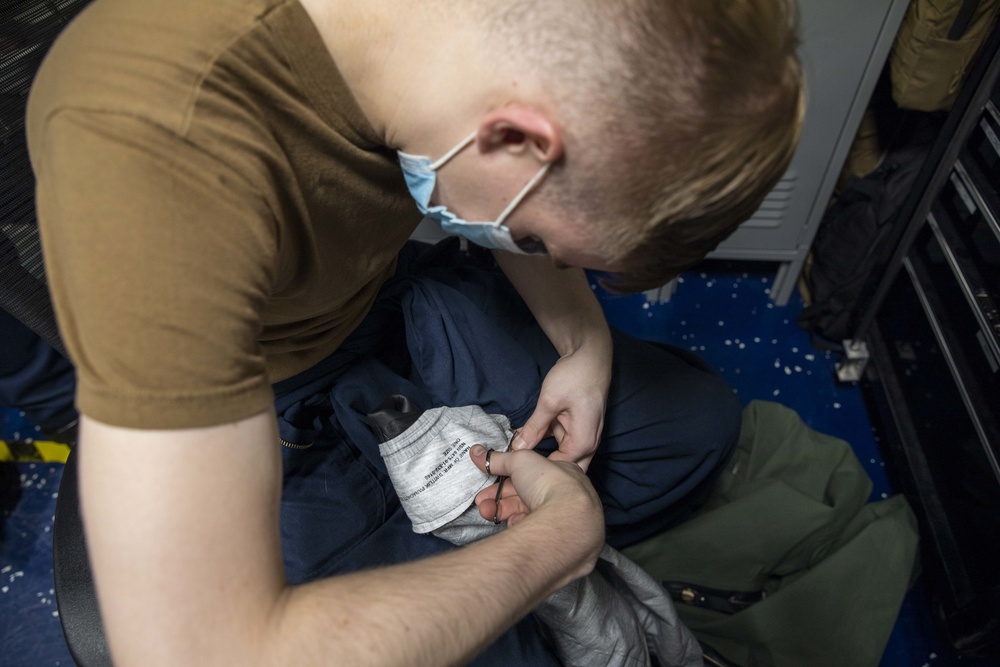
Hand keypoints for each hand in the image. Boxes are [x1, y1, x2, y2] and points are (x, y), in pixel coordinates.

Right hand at [468, 444, 603, 579]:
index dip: (508, 478)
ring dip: (502, 513)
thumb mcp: (519, 461)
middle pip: (526, 497)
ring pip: (527, 516)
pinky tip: (512, 526)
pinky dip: (519, 529)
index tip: (490, 482)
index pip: (532, 475)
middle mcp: (565, 498)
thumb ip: (498, 459)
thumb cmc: (551, 485)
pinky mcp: (558, 541)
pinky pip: (534, 534)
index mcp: (564, 474)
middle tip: (482, 502)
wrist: (566, 521)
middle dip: (499, 499)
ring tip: (486, 513)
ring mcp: (563, 520)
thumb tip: (477, 453)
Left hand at [514, 338, 611, 470]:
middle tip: (516, 468)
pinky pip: (560, 439)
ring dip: (541, 451)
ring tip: (516, 451)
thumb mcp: (549, 402)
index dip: (537, 471)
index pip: (559, 469)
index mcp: (583, 442)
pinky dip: (545, 438)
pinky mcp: (577, 426)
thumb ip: (534, 428)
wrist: (590, 356)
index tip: (515, 472)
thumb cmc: (575, 377)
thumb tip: (518, 448)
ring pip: (560, 452)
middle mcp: (587, 443)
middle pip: (563, 466)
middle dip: (542, 468)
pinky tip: (525, 435)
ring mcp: (583, 434)